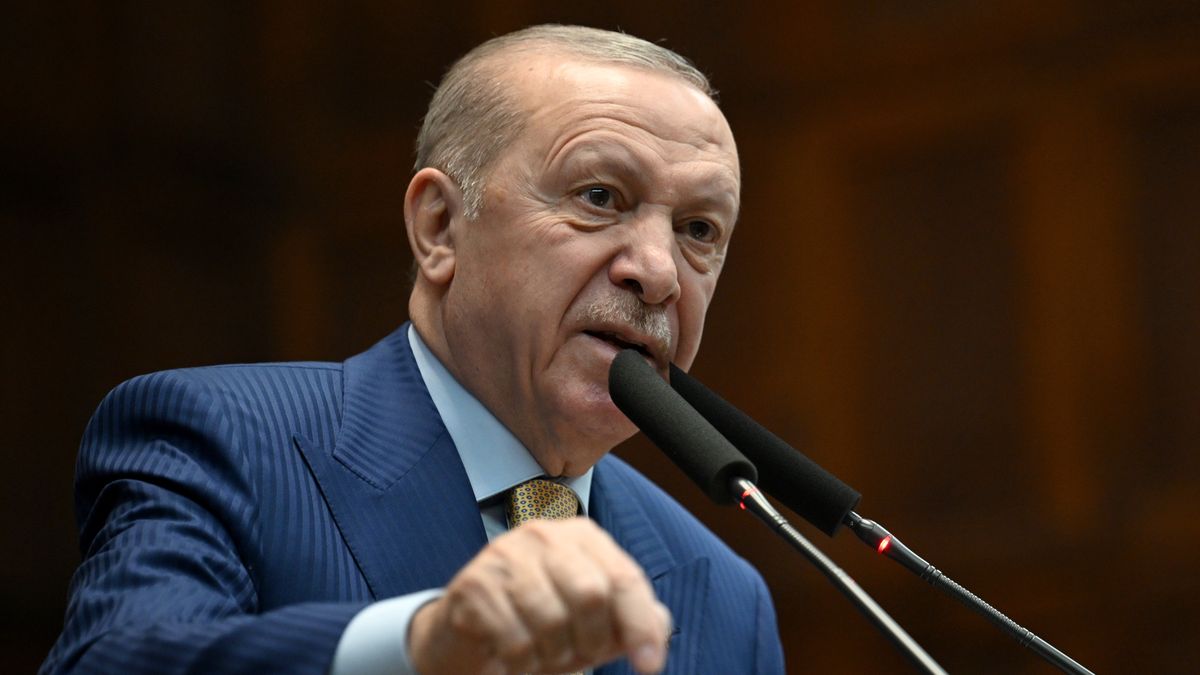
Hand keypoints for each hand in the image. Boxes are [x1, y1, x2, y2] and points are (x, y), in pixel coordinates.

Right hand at [408, 518, 671, 674]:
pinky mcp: (474, 584)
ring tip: (543, 654)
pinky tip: (514, 657)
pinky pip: (514, 639)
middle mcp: (543, 534)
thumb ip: (630, 618)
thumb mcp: (592, 622)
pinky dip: (522, 663)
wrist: (468, 634)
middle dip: (592, 641)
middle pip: (590, 595)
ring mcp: (505, 555)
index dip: (640, 624)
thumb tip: (661, 625)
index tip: (649, 665)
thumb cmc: (539, 624)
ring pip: (551, 619)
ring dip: (553, 654)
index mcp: (581, 537)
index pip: (624, 578)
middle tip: (581, 658)